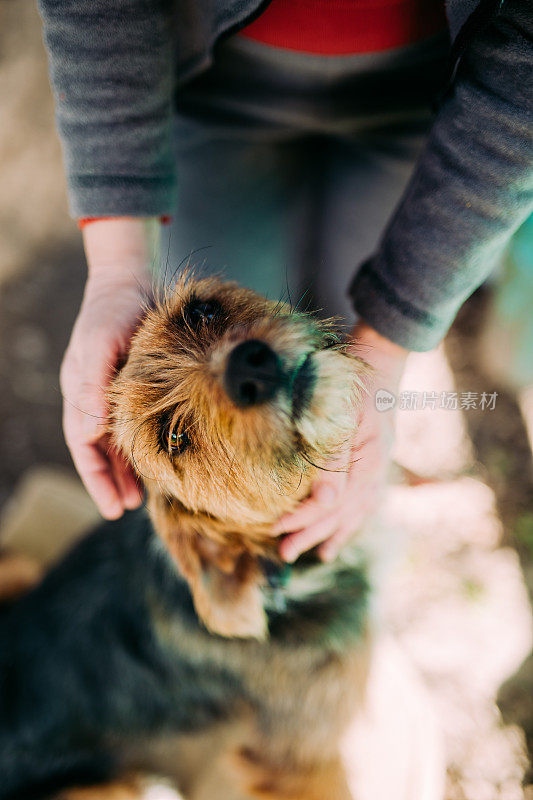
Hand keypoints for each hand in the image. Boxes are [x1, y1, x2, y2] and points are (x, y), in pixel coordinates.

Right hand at [60, 218, 158, 517]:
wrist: (132, 282)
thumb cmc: (112, 312)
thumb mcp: (99, 345)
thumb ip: (91, 387)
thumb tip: (86, 434)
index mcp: (80, 392)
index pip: (83, 446)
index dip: (96, 479)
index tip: (112, 508)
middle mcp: (96, 398)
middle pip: (99, 450)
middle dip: (110, 482)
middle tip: (125, 509)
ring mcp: (116, 393)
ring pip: (119, 442)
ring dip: (127, 469)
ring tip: (139, 497)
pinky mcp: (139, 387)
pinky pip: (139, 424)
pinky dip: (145, 445)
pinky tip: (160, 460)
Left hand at [275, 322, 407, 562]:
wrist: (380, 360)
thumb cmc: (351, 380)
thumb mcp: (340, 411)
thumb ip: (333, 456)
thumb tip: (321, 500)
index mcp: (369, 457)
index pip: (333, 499)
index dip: (304, 516)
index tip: (277, 527)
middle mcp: (376, 468)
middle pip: (343, 511)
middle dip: (312, 533)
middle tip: (283, 553)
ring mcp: (378, 468)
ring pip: (354, 512)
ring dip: (330, 534)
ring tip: (309, 554)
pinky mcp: (374, 466)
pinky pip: (363, 504)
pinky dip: (348, 524)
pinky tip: (334, 542)